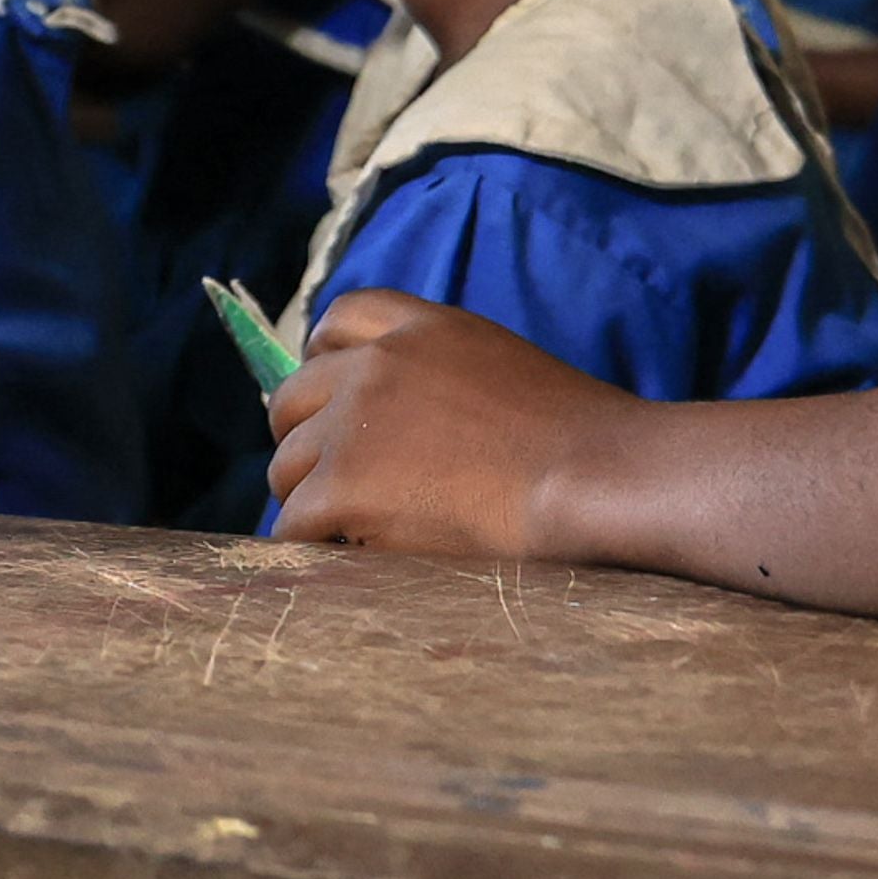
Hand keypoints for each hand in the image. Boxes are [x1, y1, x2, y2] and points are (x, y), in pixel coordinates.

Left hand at [264, 292, 625, 557]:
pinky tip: (348, 561)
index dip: (325, 358)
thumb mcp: (509, 370)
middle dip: (306, 439)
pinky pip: (292, 524)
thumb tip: (414, 426)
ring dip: (312, 499)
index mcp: (427, 329)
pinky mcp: (342, 486)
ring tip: (354, 531)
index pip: (342, 318)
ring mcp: (354, 424)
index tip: (332, 397)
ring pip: (286, 467)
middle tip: (336, 482)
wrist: (591, 478)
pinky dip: (313, 547)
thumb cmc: (581, 442)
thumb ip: (449, 378)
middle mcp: (379, 364)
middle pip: (294, 397)